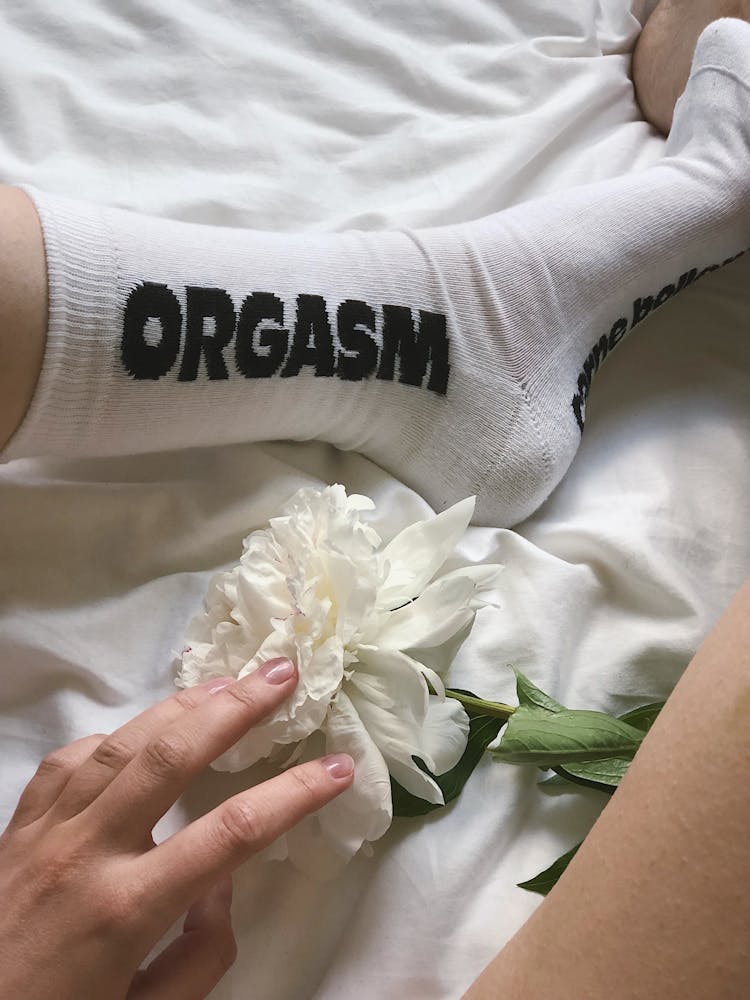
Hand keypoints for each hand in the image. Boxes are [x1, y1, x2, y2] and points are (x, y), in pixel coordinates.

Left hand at [0, 658, 353, 999]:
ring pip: (121, 743)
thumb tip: (223, 878)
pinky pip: (69, 761)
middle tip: (282, 674)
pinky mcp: (19, 826)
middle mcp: (87, 853)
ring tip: (227, 682)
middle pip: (171, 757)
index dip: (295, 794)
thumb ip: (200, 953)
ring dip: (181, 706)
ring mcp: (47, 832)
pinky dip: (113, 737)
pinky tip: (141, 732)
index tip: (338, 767)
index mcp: (127, 908)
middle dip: (235, 708)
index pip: (232, 833)